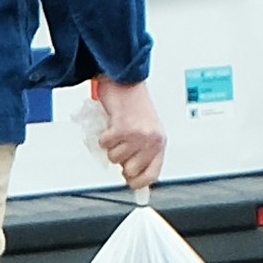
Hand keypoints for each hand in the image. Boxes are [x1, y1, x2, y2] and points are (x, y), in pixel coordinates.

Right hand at [92, 73, 167, 189]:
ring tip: (116, 130)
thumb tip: (130, 174)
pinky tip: (111, 124)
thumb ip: (142, 151)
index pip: (152, 174)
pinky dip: (103, 136)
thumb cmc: (134, 102)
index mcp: (159, 142)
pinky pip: (105, 145)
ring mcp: (137, 135)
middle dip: (121, 160)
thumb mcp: (145, 129)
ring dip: (111, 146)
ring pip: (115, 158)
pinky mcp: (122, 129)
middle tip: (120, 145)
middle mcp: (151, 140)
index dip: (138, 182)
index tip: (129, 181)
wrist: (125, 80)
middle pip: (130, 170)